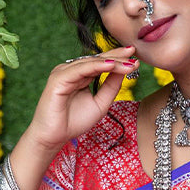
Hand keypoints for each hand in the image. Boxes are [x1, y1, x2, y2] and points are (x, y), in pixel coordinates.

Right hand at [24, 45, 138, 157]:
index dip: (118, 59)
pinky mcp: (58, 79)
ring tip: (128, 63)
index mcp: (80, 75)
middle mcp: (71, 70)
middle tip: (134, 52)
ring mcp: (63, 72)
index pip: (101, 63)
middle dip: (116, 56)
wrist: (54, 137)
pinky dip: (96, 66)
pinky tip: (111, 65)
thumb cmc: (74, 122)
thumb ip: (111, 87)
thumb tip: (124, 70)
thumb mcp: (100, 103)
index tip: (136, 58)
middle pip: (97, 60)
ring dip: (111, 62)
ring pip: (91, 63)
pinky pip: (80, 70)